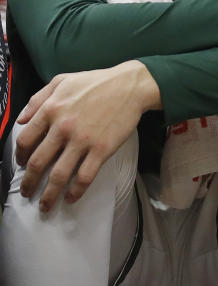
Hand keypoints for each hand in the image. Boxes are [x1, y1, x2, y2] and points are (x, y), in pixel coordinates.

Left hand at [15, 61, 159, 210]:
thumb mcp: (62, 81)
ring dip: (48, 194)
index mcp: (51, 110)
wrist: (130, 85)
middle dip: (29, 182)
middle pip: (37, 162)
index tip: (22, 164)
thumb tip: (21, 120)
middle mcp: (63, 128)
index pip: (24, 140)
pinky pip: (85, 176)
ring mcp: (83, 140)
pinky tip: (71, 198)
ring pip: (58, 175)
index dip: (20, 156)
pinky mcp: (102, 150)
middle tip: (27, 191)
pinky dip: (76, 191)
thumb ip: (38, 98)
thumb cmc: (97, 82)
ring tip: (45, 205)